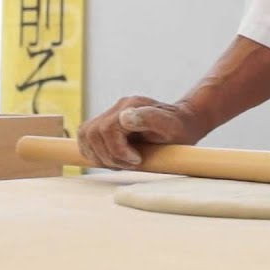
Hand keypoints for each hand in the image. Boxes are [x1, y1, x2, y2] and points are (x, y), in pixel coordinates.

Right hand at [77, 96, 208, 169]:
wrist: (183, 123)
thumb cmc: (179, 128)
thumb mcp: (171, 126)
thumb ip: (150, 119)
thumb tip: (124, 118)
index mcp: (131, 106)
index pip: (106, 129)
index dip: (117, 150)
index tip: (137, 160)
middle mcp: (118, 108)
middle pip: (92, 134)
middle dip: (109, 156)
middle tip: (131, 163)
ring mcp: (111, 114)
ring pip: (86, 136)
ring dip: (101, 156)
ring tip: (123, 162)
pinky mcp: (106, 124)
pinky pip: (86, 138)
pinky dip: (95, 153)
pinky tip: (114, 159)